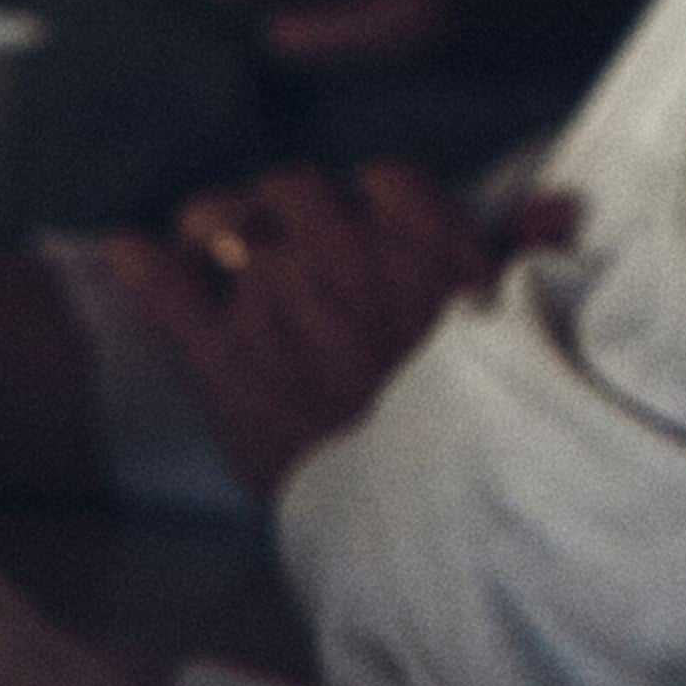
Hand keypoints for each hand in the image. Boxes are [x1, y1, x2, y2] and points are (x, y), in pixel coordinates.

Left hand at [91, 160, 577, 503]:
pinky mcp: (227, 358)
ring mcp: (276, 299)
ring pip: (226, 221)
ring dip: (218, 224)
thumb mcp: (521, 326)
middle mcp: (343, 253)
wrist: (430, 505)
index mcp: (419, 239)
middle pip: (295, 188)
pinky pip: (168, 290)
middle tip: (281, 232)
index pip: (384, 180)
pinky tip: (126, 250)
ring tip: (210, 237)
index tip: (366, 219)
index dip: (370, 199)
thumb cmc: (481, 418)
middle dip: (286, 205)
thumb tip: (559, 205)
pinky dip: (143, 266)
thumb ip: (528, 256)